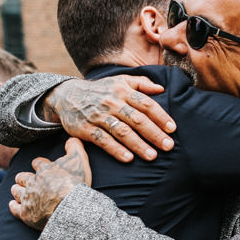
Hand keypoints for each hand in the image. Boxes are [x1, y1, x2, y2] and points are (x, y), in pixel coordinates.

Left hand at [9, 137, 90, 230]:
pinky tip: (14, 204)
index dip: (38, 164)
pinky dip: (14, 206)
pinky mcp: (25, 213)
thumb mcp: (79, 161)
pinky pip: (14, 208)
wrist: (69, 208)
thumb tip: (72, 138)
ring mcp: (28, 198)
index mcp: (44, 169)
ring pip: (16, 190)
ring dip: (17, 189)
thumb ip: (75, 147)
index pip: (37, 163)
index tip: (40, 166)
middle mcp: (32, 182)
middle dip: (24, 177)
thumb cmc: (75, 184)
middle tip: (26, 179)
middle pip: (22, 177)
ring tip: (19, 190)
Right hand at [43, 76, 175, 162]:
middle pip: (136, 119)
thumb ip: (141, 83)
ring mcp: (98, 116)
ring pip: (121, 131)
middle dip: (154, 133)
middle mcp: (111, 102)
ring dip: (138, 145)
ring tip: (152, 156)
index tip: (172, 129)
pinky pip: (103, 141)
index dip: (160, 116)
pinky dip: (116, 150)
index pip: (145, 104)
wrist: (67, 96)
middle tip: (168, 146)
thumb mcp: (119, 80)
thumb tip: (161, 88)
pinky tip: (128, 159)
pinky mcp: (86, 129)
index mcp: (122, 90)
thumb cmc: (101, 90)